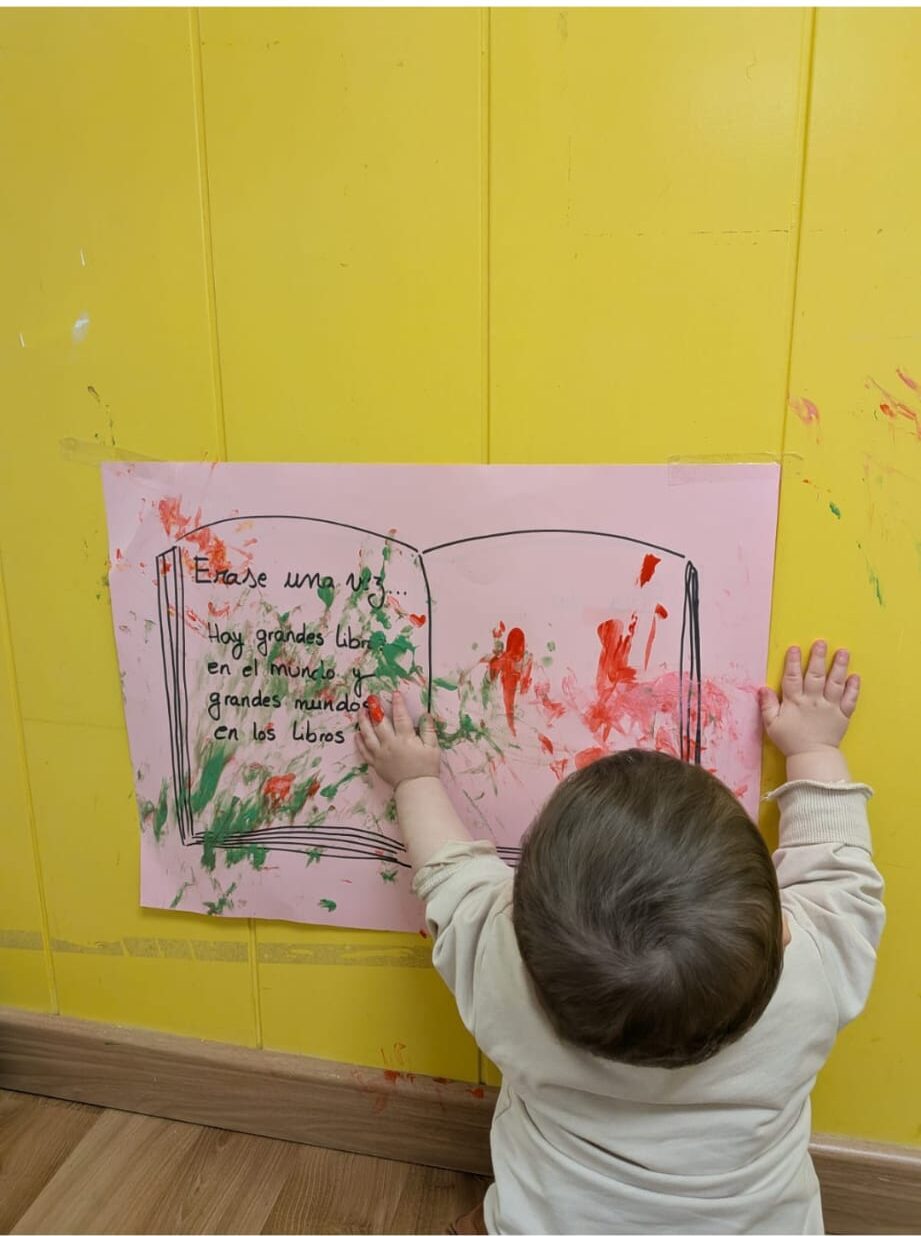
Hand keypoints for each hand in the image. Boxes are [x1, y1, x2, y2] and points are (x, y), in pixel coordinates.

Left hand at [356, 691, 440, 788]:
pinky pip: (364, 751)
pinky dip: (360, 742)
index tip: (395, 694)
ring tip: (360, 712)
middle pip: (380, 723)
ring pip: (368, 735)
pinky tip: (357, 734)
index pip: (400, 717)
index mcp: (405, 739)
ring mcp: (381, 754)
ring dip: (363, 722)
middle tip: (371, 699)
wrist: (416, 788)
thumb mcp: (433, 747)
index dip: (398, 704)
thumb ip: (428, 729)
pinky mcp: (376, 764)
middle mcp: (390, 745)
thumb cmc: (426, 767)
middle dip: (375, 709)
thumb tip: (425, 715)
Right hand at [759, 642, 858, 780]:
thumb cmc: (790, 740)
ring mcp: (830, 707)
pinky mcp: (843, 715)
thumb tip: (762, 688)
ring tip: (843, 652)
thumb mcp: (771, 725)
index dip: (793, 662)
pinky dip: (854, 688)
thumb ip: (767, 705)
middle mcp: (813, 701)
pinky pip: (850, 700)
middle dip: (818, 658)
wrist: (812, 757)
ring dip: (839, 667)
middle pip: (815, 675)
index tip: (795, 648)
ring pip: (835, 683)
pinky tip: (855, 676)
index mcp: (795, 702)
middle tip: (821, 642)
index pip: (792, 678)